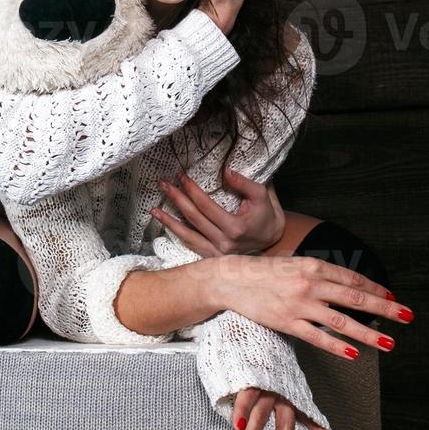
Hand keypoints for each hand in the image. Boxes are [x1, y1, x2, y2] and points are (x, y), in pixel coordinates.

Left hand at [151, 167, 285, 255]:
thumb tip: (224, 171)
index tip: (180, 176)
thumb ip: (243, 183)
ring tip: (153, 209)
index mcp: (235, 228)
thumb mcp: (261, 194)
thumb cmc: (267, 214)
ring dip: (169, 221)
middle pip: (194, 218)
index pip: (206, 206)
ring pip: (188, 235)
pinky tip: (166, 224)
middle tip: (163, 184)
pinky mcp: (213, 258)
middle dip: (177, 199)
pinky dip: (177, 234)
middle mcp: (224, 243)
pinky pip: (192, 245)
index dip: (191, 190)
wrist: (274, 239)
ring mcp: (217, 254)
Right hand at [216, 254, 411, 359]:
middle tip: (407, 316)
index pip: (353, 280)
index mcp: (314, 266)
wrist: (232, 279)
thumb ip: (317, 273)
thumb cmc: (264, 272)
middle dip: (386, 309)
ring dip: (369, 334)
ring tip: (390, 344)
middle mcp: (311, 284)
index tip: (394, 298)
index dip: (377, 290)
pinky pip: (317, 337)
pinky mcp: (287, 322)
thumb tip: (342, 283)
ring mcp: (300, 305)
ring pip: (342, 322)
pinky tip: (354, 353)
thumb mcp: (294, 264)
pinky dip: (337, 346)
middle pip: (356, 298)